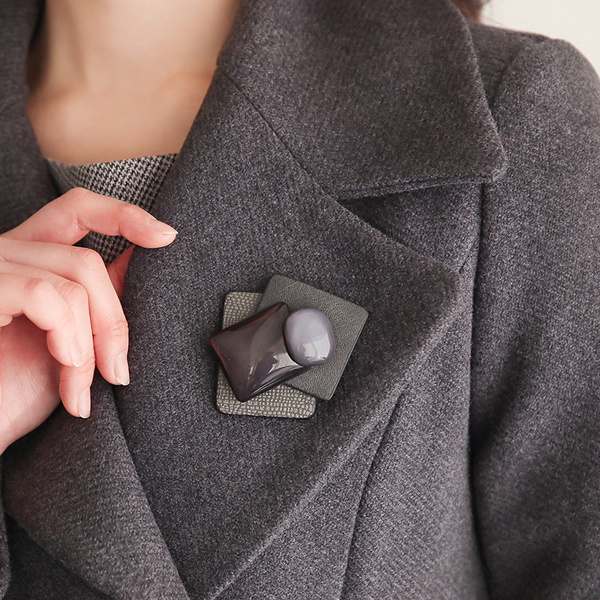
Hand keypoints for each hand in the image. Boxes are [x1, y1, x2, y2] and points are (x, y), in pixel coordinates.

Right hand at [0, 187, 177, 452]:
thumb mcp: (73, 340)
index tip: (167, 236)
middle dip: (113, 323)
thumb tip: (142, 259)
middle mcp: (4, 253)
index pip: (77, 210)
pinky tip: (63, 373)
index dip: (123, 215)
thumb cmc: (16, 391)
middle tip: (117, 372)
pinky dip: (67, 337)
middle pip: (87, 261)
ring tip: (79, 390)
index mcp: (27, 258)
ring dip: (90, 347)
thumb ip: (99, 297)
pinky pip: (46, 296)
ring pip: (75, 282)